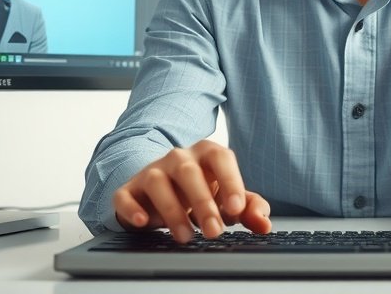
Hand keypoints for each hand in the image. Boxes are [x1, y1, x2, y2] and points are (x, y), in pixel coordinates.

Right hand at [112, 140, 271, 242]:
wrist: (160, 191)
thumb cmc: (200, 192)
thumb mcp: (227, 199)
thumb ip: (250, 208)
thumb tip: (264, 223)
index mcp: (206, 154)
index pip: (221, 158)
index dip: (230, 181)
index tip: (237, 209)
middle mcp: (178, 157)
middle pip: (189, 171)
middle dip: (203, 202)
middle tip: (213, 232)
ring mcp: (152, 171)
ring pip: (158, 181)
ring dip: (172, 209)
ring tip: (185, 236)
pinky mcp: (129, 189)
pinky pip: (126, 195)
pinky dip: (132, 208)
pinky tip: (144, 221)